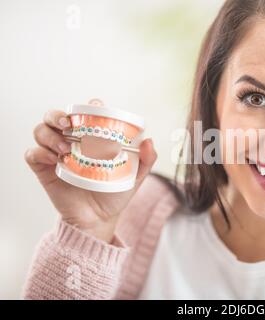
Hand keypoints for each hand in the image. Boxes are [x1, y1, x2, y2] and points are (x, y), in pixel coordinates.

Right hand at [24, 100, 156, 241]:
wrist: (98, 218)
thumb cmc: (115, 192)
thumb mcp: (136, 176)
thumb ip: (147, 159)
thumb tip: (149, 141)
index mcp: (91, 137)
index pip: (84, 113)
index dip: (86, 106)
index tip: (94, 107)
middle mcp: (70, 140)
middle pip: (55, 116)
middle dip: (57, 115)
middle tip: (68, 124)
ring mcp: (55, 154)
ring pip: (41, 130)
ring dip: (49, 134)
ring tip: (64, 149)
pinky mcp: (44, 169)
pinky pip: (32, 154)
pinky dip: (39, 152)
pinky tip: (52, 159)